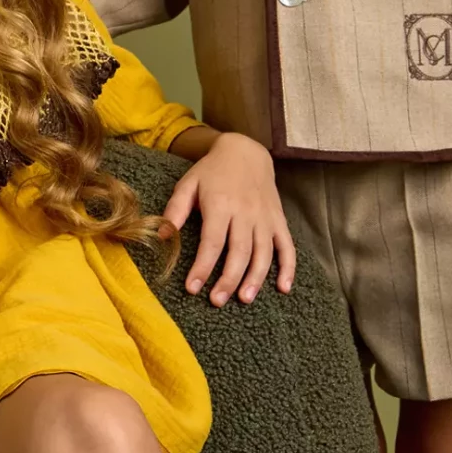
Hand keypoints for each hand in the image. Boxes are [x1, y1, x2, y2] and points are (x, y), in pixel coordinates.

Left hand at [162, 130, 296, 304]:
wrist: (245, 152)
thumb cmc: (212, 171)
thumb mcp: (188, 184)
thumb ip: (175, 209)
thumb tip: (163, 236)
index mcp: (220, 204)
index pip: (212, 242)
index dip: (202, 267)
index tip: (193, 288)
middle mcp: (245, 212)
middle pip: (239, 252)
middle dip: (228, 279)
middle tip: (217, 300)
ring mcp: (265, 217)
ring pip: (264, 253)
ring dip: (255, 279)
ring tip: (244, 299)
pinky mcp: (279, 221)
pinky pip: (288, 247)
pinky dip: (288, 268)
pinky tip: (283, 288)